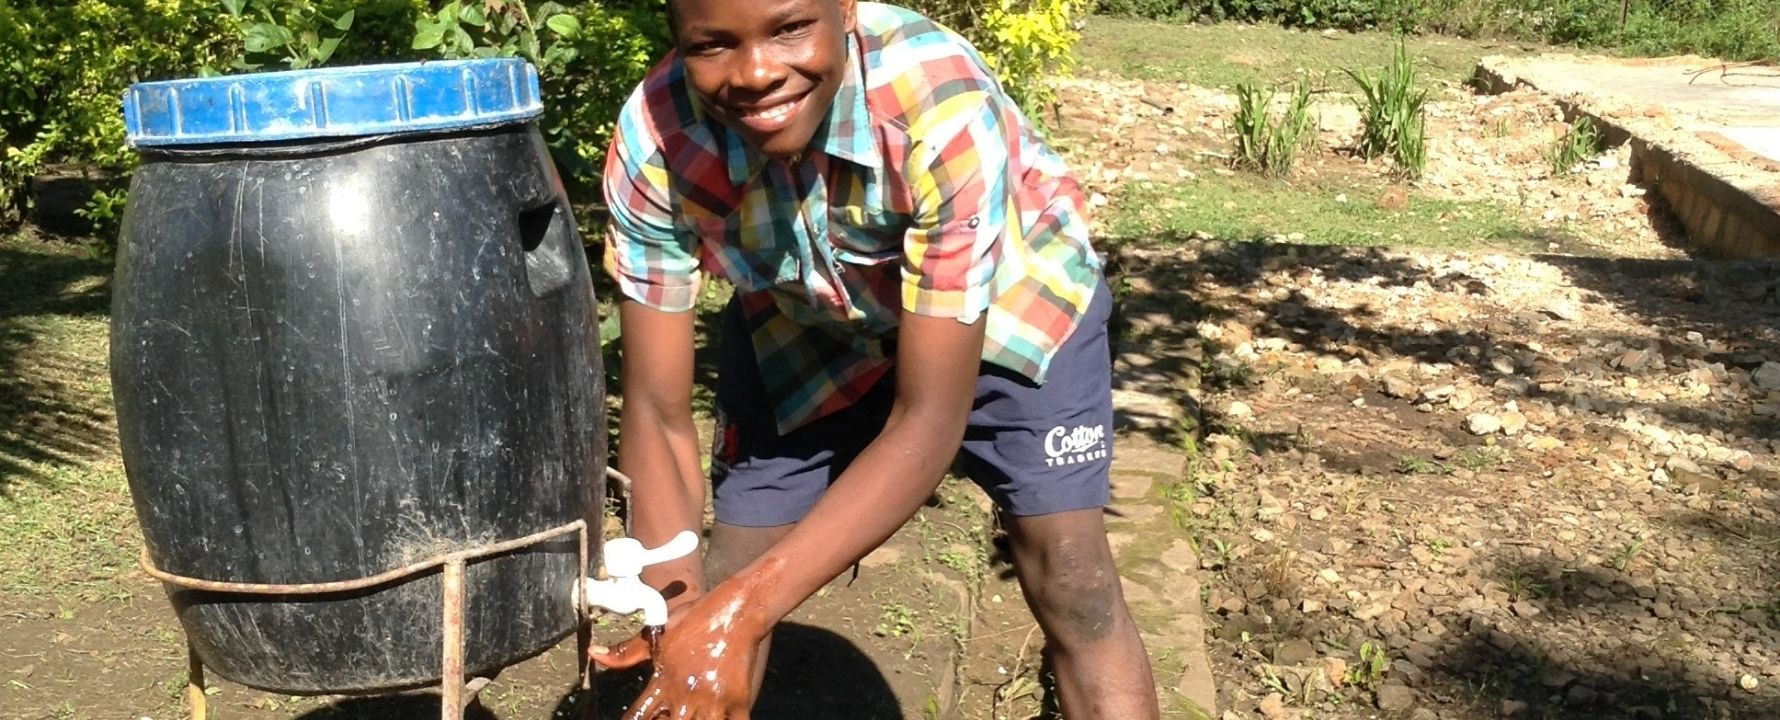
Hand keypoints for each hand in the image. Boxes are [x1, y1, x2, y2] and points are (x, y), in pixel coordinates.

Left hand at [590, 574, 772, 718]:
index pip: (640, 717)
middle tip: (670, 714)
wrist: (737, 610)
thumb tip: (594, 654)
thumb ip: (626, 652)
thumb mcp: (658, 634)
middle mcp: (686, 695)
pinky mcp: (739, 702)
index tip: (641, 719)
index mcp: (663, 682)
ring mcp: (713, 701)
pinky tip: (720, 717)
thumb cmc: (696, 619)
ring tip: (694, 716)